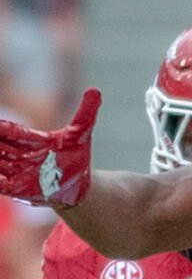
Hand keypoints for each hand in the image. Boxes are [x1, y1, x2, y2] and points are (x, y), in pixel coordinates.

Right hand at [0, 88, 99, 206]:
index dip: (2, 129)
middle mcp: (23, 156)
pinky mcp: (21, 189)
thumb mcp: (81, 134)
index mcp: (33, 141)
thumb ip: (86, 112)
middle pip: (0, 146)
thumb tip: (95, 89)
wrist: (79, 187)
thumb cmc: (75, 158)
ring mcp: (20, 173)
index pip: (12, 132)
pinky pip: (2, 185)